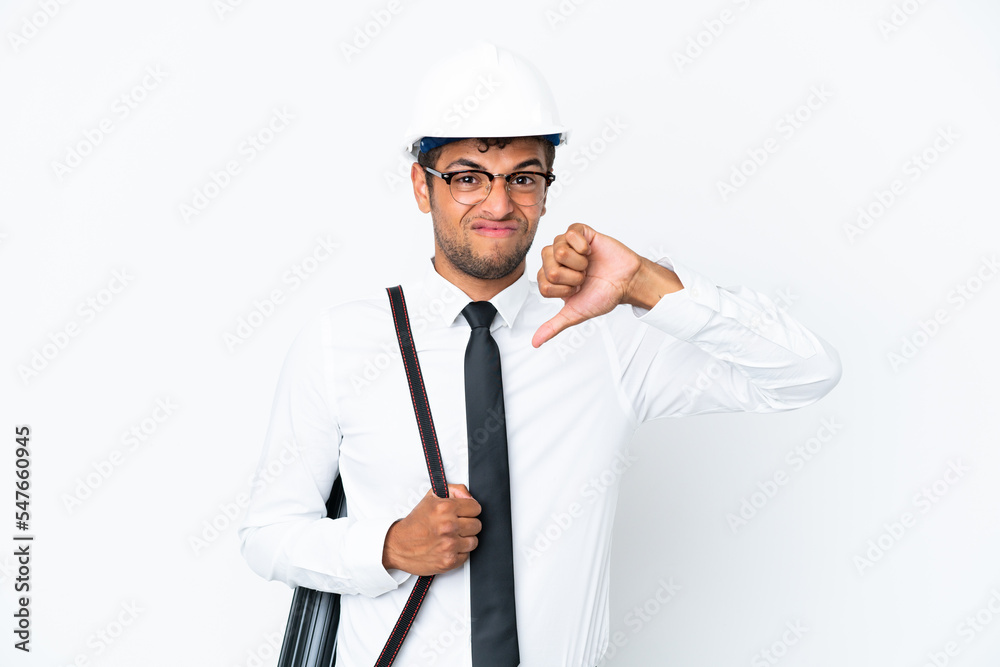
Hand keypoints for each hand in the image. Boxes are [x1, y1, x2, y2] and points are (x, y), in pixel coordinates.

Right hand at [382, 484, 481, 575]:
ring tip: (451, 537)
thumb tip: (469, 496)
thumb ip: (455, 490)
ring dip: (464, 540)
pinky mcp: (449, 561)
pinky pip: (466, 556)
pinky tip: (447, 548)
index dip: (469, 510)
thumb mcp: (431, 497)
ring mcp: (449, 545)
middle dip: (467, 524)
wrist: (397, 546)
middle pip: (477, 525)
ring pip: (474, 541)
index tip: (462, 513)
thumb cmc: (415, 523)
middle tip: (455, 526)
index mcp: (445, 508)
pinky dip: (458, 553)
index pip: (476, 508)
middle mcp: (448, 526)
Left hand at [533, 223, 679, 347]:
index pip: (543, 284)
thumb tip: (535, 343)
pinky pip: (570, 233)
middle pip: (549, 268)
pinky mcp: (579, 232)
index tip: (577, 290)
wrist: (627, 281)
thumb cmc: (603, 294)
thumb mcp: (575, 313)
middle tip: (584, 277)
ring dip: (580, 263)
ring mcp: (565, 244)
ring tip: (588, 264)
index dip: (564, 290)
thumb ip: (553, 326)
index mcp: (549, 278)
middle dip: (572, 277)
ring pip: (560, 251)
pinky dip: (583, 246)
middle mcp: (554, 259)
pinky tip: (589, 251)